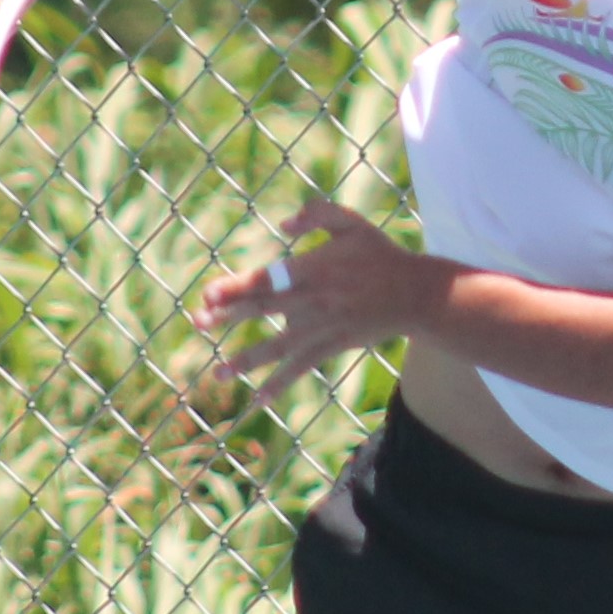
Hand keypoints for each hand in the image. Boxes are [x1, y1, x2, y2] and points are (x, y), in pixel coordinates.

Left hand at [194, 198, 448, 395]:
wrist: (414, 294)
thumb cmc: (380, 254)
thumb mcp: (351, 223)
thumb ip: (316, 215)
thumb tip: (283, 226)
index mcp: (313, 268)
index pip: (266, 279)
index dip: (236, 288)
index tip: (208, 294)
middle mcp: (313, 300)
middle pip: (263, 309)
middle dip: (227, 317)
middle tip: (197, 323)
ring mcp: (323, 327)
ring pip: (278, 347)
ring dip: (246, 360)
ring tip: (218, 375)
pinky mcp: (333, 345)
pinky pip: (302, 367)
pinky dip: (281, 383)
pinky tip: (259, 398)